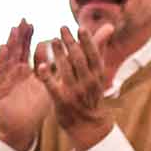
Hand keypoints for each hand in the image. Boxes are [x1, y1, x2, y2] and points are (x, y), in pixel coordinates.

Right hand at [0, 20, 48, 150]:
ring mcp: (6, 79)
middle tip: (24, 21)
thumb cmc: (35, 108)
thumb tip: (73, 59)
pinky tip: (3, 47)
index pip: (30, 51)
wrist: (20, 128)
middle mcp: (17, 72)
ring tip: (14, 29)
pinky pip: (0, 71)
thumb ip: (61, 73)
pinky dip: (1, 59)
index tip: (33, 24)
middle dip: (21, 36)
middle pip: (19, 50)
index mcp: (29, 71)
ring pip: (9, 57)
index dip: (31, 38)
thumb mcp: (51, 87)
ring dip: (11, 43)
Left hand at [33, 23, 114, 150]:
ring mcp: (75, 93)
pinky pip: (53, 87)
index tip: (80, 27)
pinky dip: (47, 77)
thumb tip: (109, 26)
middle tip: (62, 28)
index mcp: (97, 75)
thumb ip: (99, 48)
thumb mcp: (98, 72)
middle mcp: (88, 83)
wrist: (87, 124)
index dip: (87, 41)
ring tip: (53, 40)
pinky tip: (41, 66)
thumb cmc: (91, 92)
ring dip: (60, 54)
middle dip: (71, 43)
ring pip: (67, 70)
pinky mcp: (61, 101)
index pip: (93, 55)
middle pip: (79, 60)